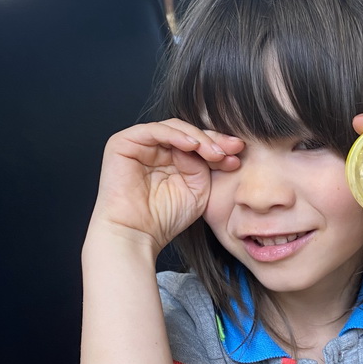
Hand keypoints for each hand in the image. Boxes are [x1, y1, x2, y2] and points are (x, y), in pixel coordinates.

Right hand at [88, 120, 243, 253]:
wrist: (136, 235)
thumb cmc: (164, 218)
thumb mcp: (197, 190)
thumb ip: (205, 167)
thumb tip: (219, 149)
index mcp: (171, 159)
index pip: (198, 144)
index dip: (219, 146)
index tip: (238, 155)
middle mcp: (156, 149)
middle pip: (189, 133)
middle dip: (213, 140)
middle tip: (233, 148)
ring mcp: (140, 144)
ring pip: (175, 128)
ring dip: (199, 138)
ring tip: (215, 152)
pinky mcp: (124, 142)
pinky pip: (155, 130)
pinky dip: (177, 135)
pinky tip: (194, 146)